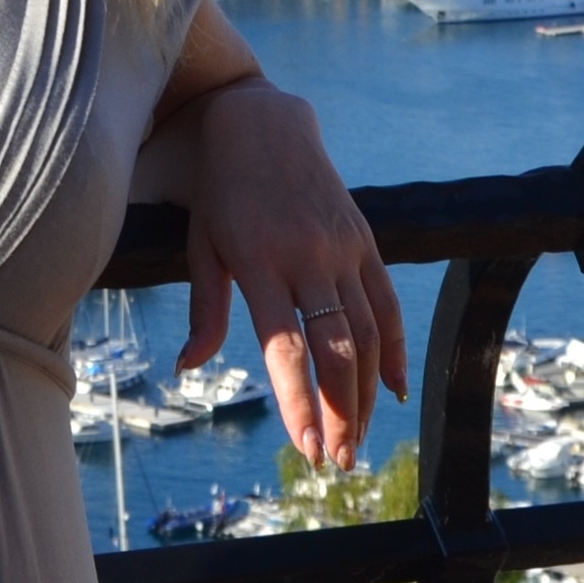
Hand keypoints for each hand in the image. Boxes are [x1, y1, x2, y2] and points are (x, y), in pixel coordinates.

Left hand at [173, 81, 406, 471]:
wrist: (263, 123)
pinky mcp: (365, 240)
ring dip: (368, 394)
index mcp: (260, 261)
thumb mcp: (202, 245)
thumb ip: (205, 311)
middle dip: (341, 411)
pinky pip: (388, 303)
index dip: (300, 401)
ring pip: (369, 333)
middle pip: (338, 348)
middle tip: (335, 459)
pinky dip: (395, 349)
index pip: (287, 347)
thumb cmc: (221, 191)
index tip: (304, 447)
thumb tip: (188, 366)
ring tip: (356, 439)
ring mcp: (343, 247)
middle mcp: (309, 256)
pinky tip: (394, 389)